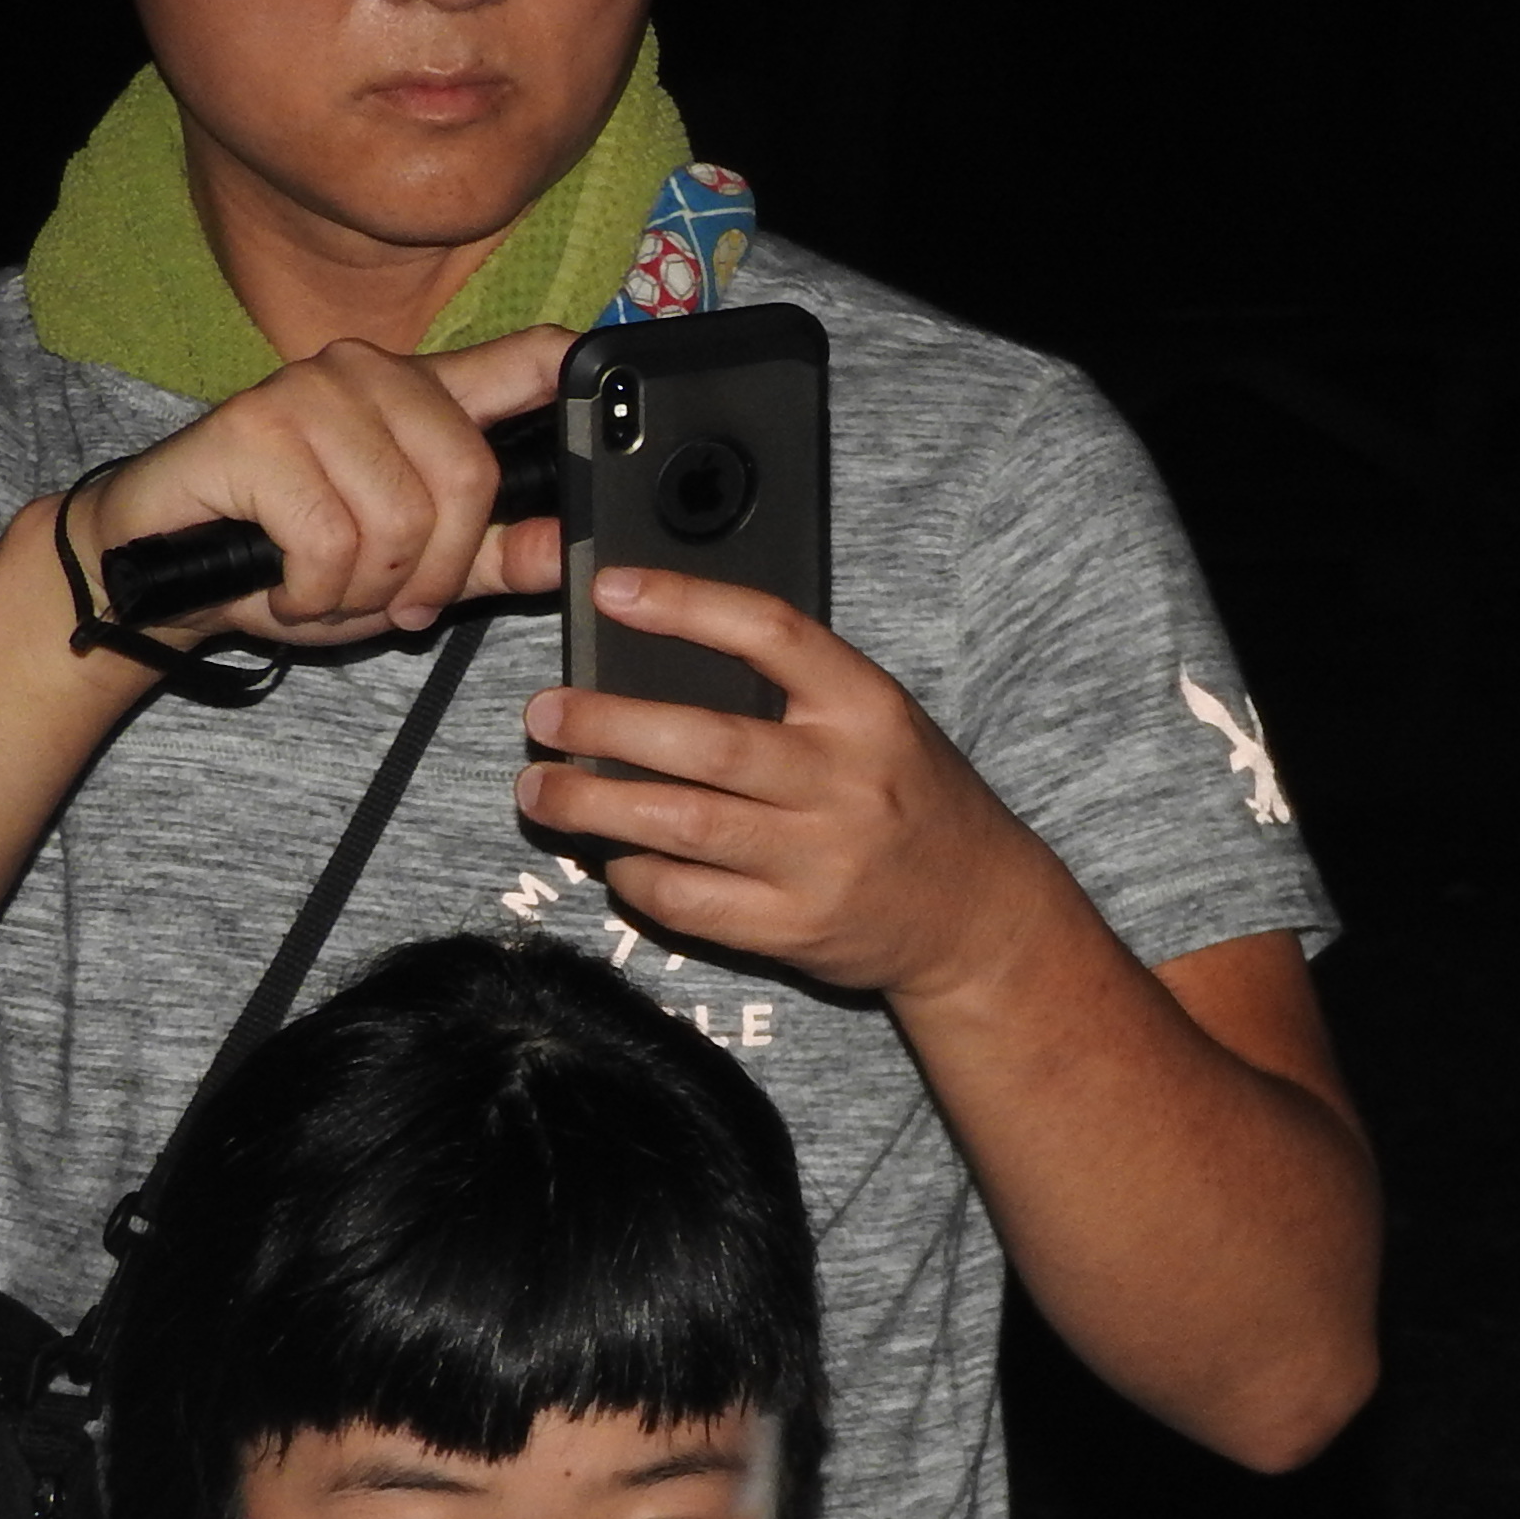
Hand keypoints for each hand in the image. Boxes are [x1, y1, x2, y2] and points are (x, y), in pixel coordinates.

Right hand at [64, 329, 573, 647]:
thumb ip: (493, 557)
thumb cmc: (288, 560)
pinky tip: (284, 583)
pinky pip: (331, 538)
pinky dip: (313, 589)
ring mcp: (309, 392)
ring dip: (366, 587)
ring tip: (324, 586)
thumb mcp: (412, 574)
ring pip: (400, 517)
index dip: (573, 374)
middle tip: (390, 599)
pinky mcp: (253, 429)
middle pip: (470, 475)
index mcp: (426, 397)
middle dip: (435, 569)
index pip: (525, 361)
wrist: (157, 569)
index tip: (611, 389)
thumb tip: (566, 547)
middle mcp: (371, 373)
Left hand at [515, 573, 1068, 1004]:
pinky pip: (689, 901)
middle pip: (707, 743)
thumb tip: (650, 653)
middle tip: (546, 715)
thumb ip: (792, 689)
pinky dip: (635, 878)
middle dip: (606, 726)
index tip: (611, 590)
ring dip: (593, 807)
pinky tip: (615, 858)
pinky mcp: (796, 928)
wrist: (979, 916)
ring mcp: (821, 861)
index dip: (684, 604)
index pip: (771, 633)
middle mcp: (847, 782)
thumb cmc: (910, 801)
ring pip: (682, 827)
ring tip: (540, 791)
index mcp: (868, 710)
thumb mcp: (877, 721)